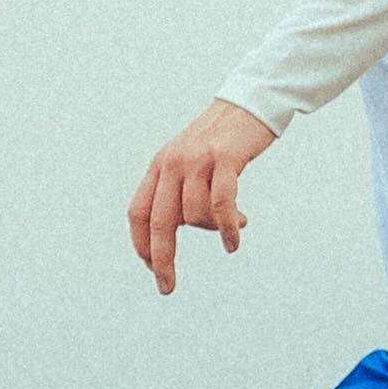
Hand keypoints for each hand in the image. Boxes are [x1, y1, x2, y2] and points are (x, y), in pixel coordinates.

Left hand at [129, 99, 278, 294]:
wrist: (249, 102)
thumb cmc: (223, 138)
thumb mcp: (192, 161)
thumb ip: (185, 189)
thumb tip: (197, 225)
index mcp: (159, 166)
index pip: (138, 213)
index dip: (142, 245)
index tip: (153, 269)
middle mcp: (172, 164)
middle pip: (158, 222)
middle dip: (162, 259)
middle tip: (167, 286)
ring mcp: (197, 160)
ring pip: (195, 216)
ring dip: (213, 231)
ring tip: (232, 230)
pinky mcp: (224, 158)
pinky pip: (221, 204)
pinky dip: (227, 228)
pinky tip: (234, 240)